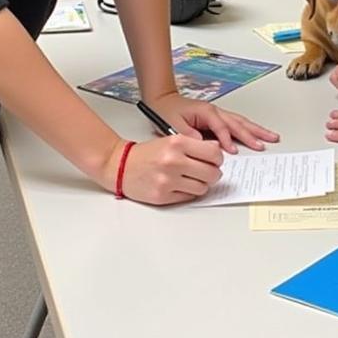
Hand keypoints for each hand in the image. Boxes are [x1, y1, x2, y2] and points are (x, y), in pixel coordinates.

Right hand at [107, 134, 224, 204]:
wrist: (120, 165)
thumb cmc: (147, 153)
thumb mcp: (171, 140)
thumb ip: (195, 145)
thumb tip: (218, 152)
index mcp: (178, 143)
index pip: (214, 153)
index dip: (218, 158)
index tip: (215, 160)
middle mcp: (174, 161)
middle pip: (212, 173)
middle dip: (213, 173)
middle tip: (207, 171)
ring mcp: (168, 180)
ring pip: (203, 188)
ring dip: (201, 184)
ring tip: (192, 178)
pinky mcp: (163, 196)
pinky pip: (189, 197)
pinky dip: (189, 192)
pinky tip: (181, 185)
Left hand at [149, 92, 279, 152]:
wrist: (162, 99)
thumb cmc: (166, 111)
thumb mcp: (173, 124)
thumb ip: (188, 135)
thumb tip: (204, 144)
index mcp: (206, 112)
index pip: (221, 127)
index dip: (227, 140)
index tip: (232, 152)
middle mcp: (215, 111)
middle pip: (238, 123)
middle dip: (253, 133)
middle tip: (267, 142)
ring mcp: (218, 114)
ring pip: (241, 122)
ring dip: (256, 130)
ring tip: (271, 136)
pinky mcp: (217, 118)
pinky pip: (236, 123)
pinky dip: (248, 128)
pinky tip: (256, 133)